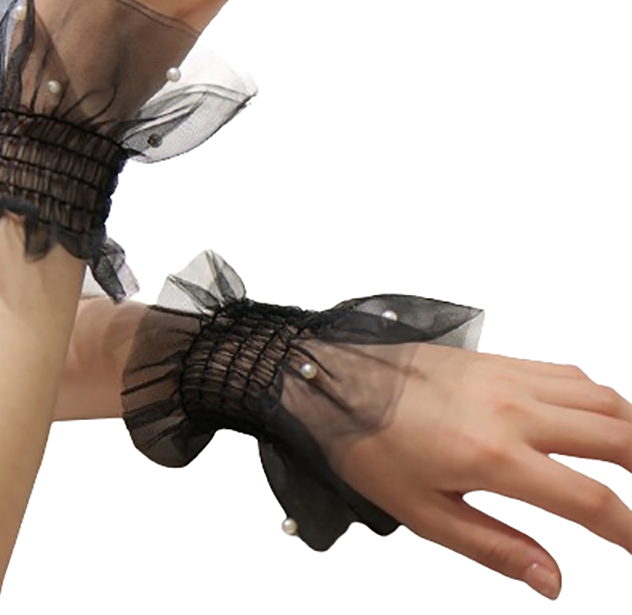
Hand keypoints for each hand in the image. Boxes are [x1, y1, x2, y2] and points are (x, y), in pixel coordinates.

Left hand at [339, 345, 631, 598]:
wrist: (337, 380)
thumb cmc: (369, 444)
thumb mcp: (423, 513)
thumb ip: (495, 547)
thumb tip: (553, 581)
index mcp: (493, 455)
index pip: (590, 500)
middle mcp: (512, 410)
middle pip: (617, 437)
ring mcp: (508, 378)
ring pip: (602, 398)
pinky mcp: (497, 360)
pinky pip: (567, 373)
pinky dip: (599, 398)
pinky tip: (598, 417)